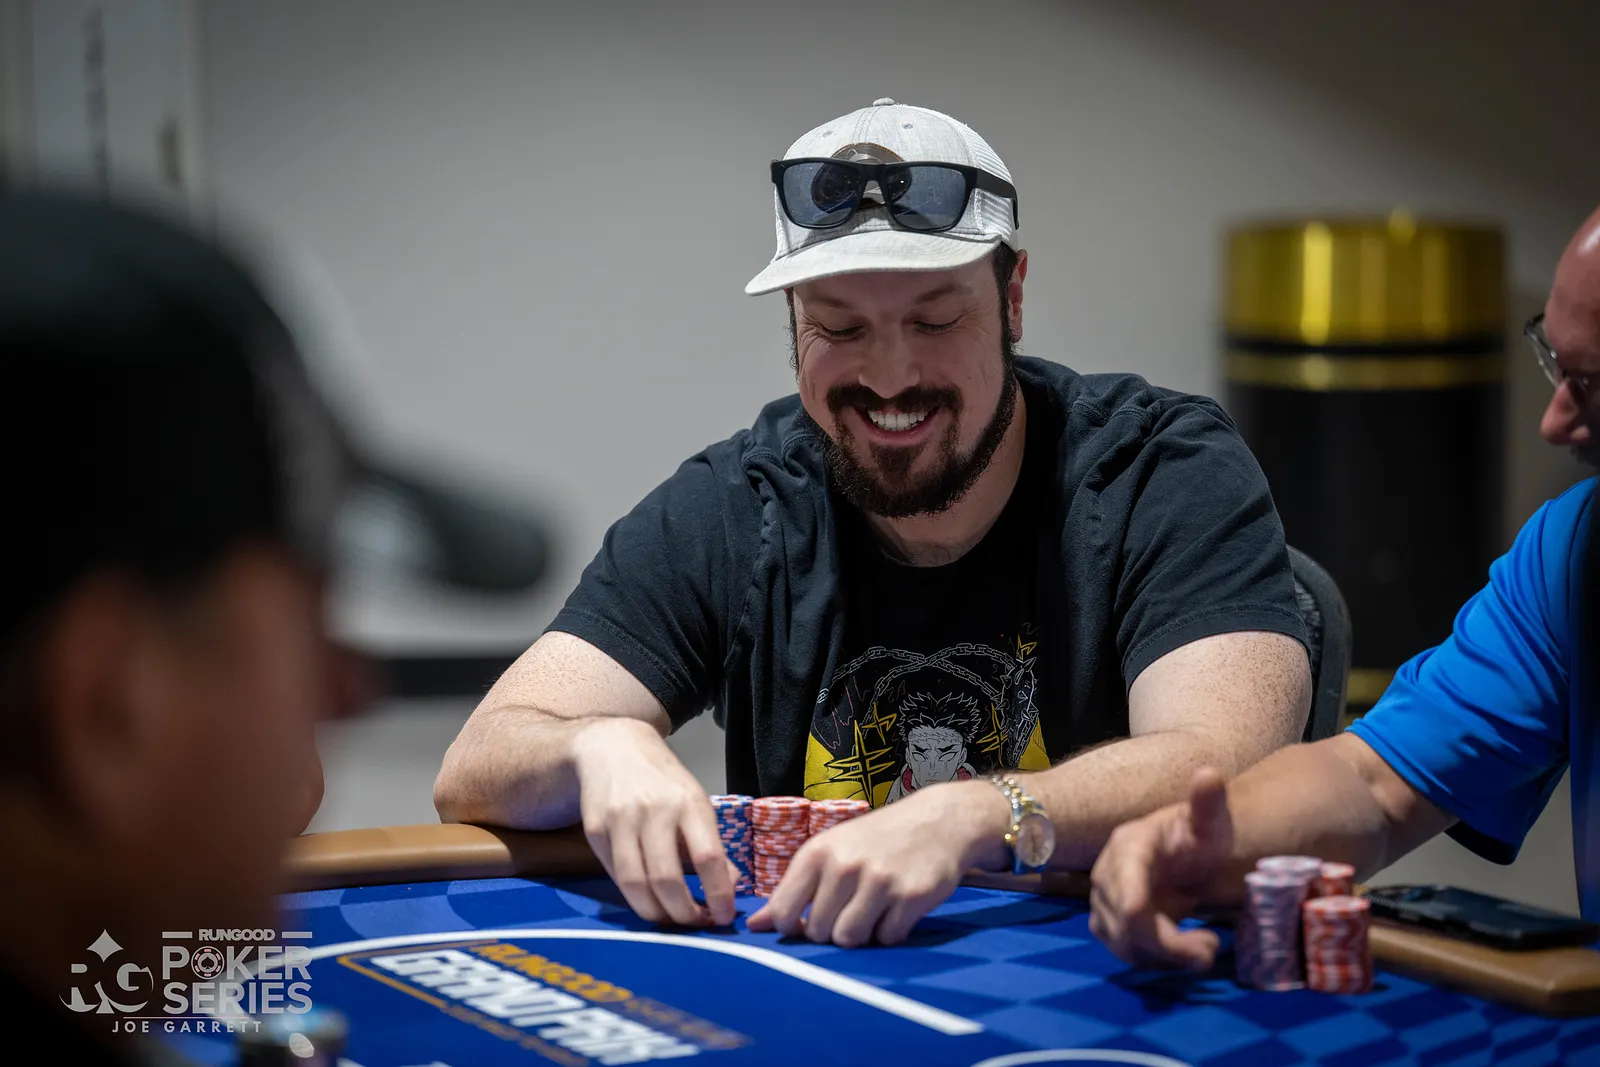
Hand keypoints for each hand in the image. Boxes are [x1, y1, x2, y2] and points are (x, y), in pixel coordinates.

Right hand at [572, 718, 737, 927]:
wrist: (612, 749)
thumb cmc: (663, 781)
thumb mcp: (696, 803)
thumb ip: (712, 845)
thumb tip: (730, 888)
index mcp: (688, 802)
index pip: (708, 858)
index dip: (718, 894)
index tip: (725, 916)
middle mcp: (654, 811)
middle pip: (667, 878)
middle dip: (684, 914)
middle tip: (696, 925)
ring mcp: (621, 821)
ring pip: (636, 884)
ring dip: (656, 914)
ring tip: (672, 920)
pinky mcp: (595, 831)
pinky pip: (616, 876)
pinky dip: (634, 896)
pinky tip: (648, 899)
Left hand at [747, 780, 1009, 945]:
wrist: (939, 820)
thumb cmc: (876, 839)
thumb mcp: (831, 850)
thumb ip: (794, 889)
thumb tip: (755, 927)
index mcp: (817, 852)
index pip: (783, 912)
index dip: (793, 927)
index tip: (809, 920)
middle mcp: (844, 865)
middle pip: (818, 932)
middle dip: (832, 929)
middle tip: (851, 908)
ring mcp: (878, 882)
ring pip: (850, 939)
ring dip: (861, 934)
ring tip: (873, 910)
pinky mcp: (910, 897)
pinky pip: (886, 938)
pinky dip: (891, 931)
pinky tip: (897, 908)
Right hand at [1089, 767, 1234, 970]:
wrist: (1181, 852)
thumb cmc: (1197, 835)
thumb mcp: (1210, 821)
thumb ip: (1208, 802)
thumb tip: (1209, 772)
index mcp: (1128, 845)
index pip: (1123, 878)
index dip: (1132, 903)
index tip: (1148, 922)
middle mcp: (1107, 874)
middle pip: (1125, 920)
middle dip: (1168, 943)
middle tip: (1211, 947)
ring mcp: (1104, 901)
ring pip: (1125, 943)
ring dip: (1166, 957)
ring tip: (1205, 948)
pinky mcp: (1109, 924)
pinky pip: (1126, 952)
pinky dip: (1156, 961)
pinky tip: (1185, 952)